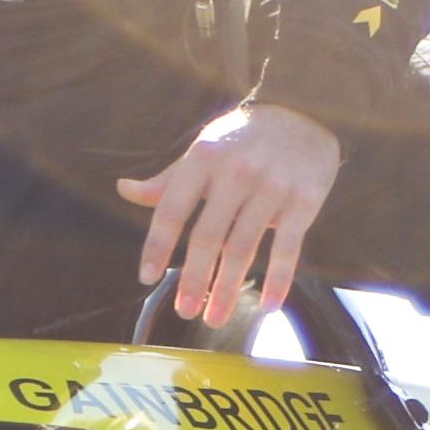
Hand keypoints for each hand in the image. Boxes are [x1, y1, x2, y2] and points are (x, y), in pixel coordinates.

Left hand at [116, 104, 342, 326]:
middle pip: (208, 237)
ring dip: (227, 289)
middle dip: (194, 279)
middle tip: (184, 311)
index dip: (157, 246)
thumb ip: (168, 179)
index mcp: (203, 160)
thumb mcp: (203, 149)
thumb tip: (124, 189)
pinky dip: (278, 281)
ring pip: (243, 248)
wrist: (305, 111)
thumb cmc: (243, 138)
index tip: (146, 278)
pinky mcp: (304, 200)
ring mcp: (272, 187)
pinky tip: (268, 307)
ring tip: (214, 318)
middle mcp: (236, 173)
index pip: (172, 210)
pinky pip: (288, 248)